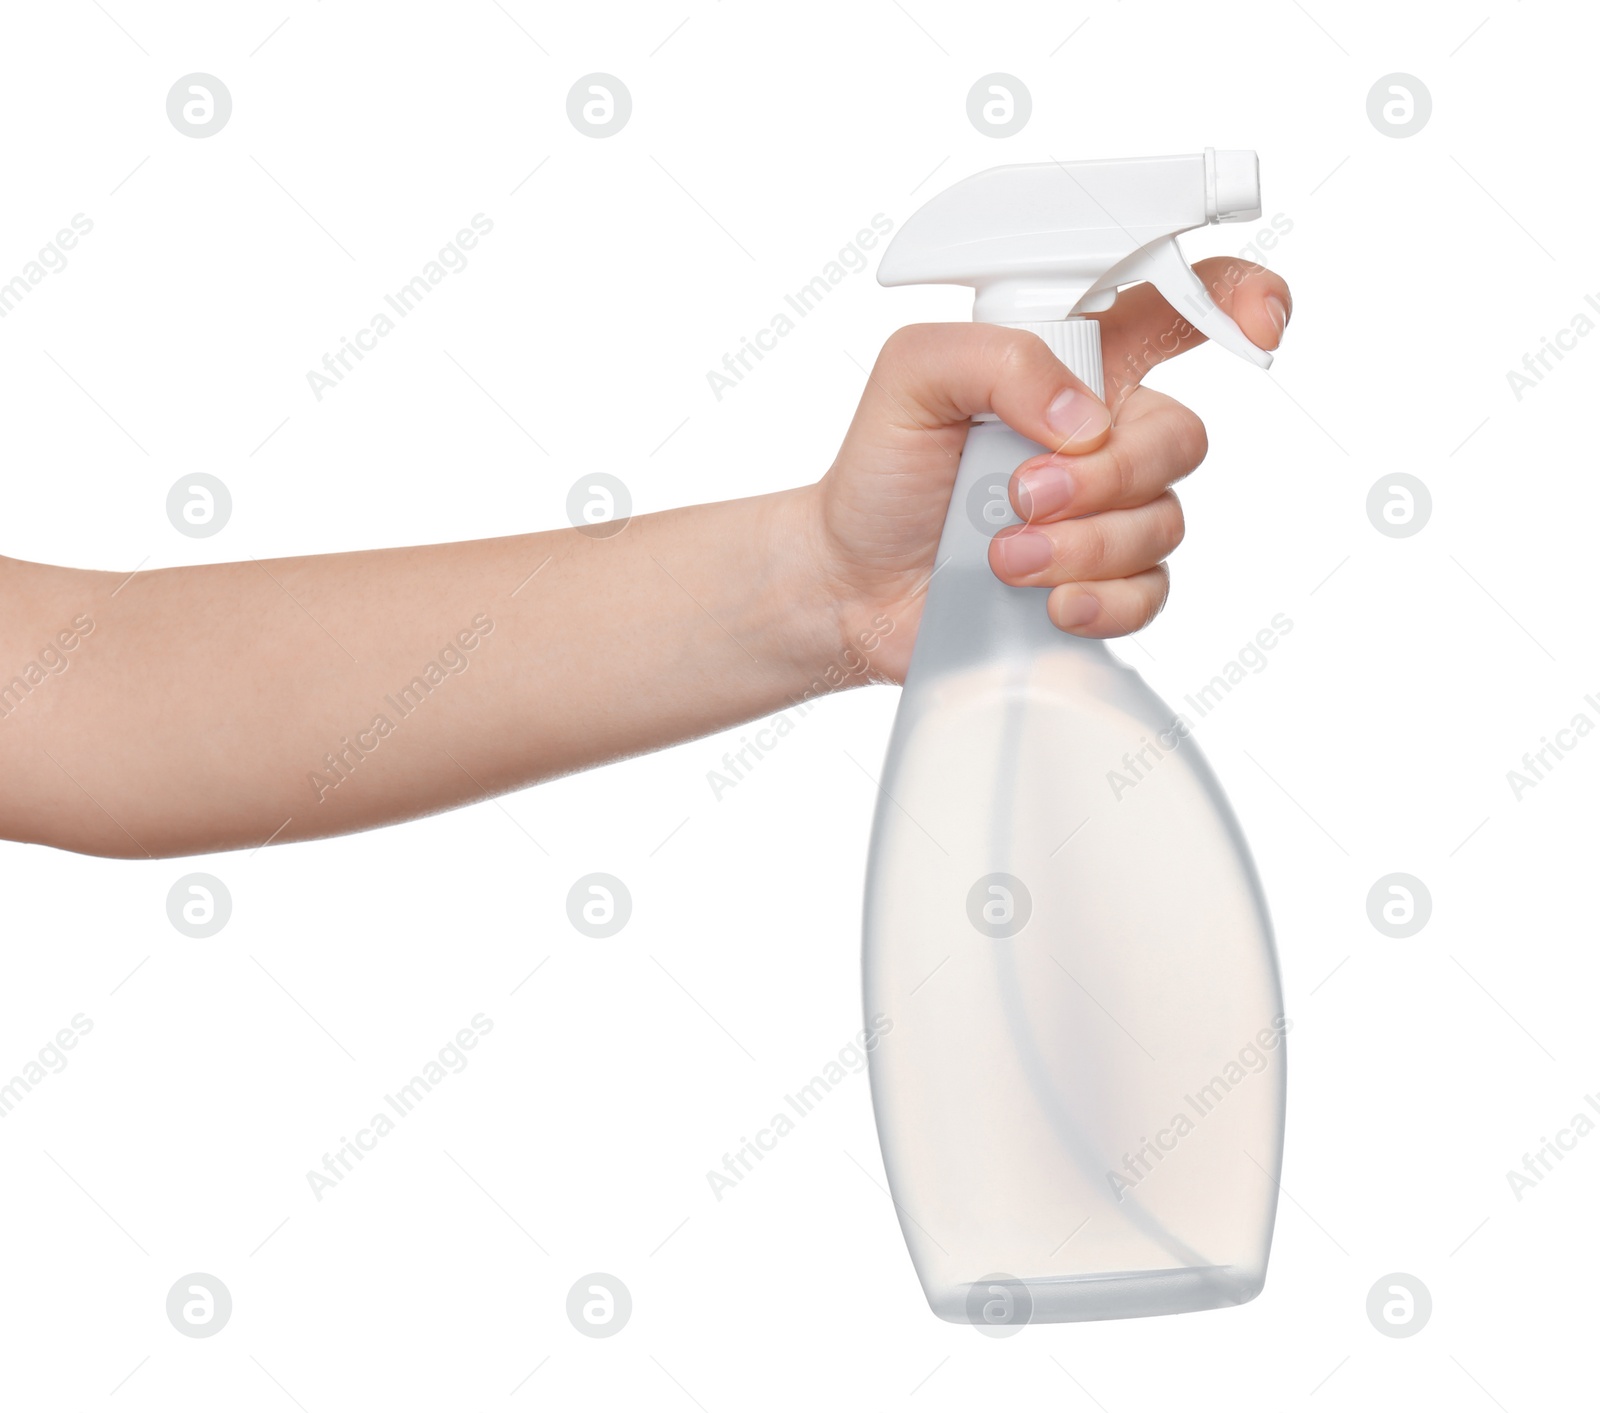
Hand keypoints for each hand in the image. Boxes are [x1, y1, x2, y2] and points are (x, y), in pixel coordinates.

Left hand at [796, 257, 1290, 682]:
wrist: (851, 581)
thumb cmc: (881, 472)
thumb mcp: (911, 378)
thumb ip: (998, 359)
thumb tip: (1085, 420)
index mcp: (1073, 366)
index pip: (1175, 310)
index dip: (1236, 299)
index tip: (1260, 322)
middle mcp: (1105, 436)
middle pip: (1179, 438)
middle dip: (1106, 476)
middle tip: (1020, 498)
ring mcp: (1108, 515)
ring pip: (1163, 524)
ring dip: (1084, 545)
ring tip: (1003, 556)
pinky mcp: (1101, 586)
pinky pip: (1150, 594)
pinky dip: (1101, 600)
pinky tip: (1048, 602)